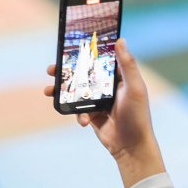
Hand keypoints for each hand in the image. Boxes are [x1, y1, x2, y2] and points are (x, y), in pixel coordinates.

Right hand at [44, 39, 164, 187]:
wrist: (131, 147)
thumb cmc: (138, 116)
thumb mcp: (134, 88)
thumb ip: (128, 65)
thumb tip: (120, 40)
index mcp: (118, 77)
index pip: (100, 59)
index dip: (85, 52)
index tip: (70, 46)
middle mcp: (107, 86)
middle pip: (83, 74)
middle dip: (66, 71)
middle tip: (52, 69)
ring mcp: (98, 100)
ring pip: (76, 91)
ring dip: (61, 90)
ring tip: (49, 91)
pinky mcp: (91, 114)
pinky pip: (77, 109)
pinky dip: (75, 113)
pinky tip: (81, 120)